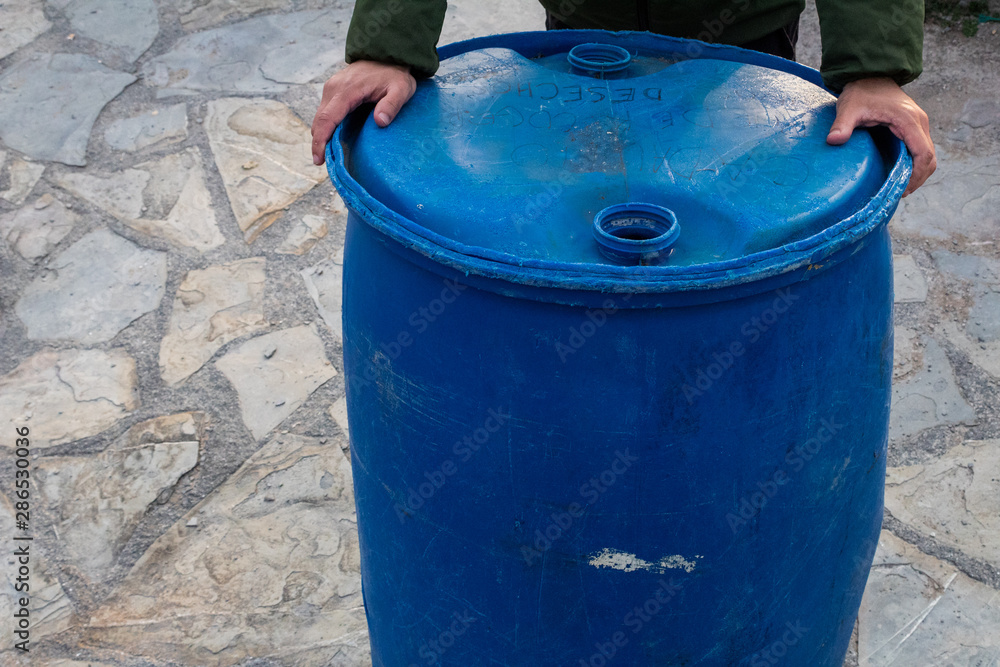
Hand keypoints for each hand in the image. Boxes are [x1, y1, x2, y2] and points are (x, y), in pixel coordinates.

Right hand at [311, 60, 416, 164]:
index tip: (319, 159)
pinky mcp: (333, 90)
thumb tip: (380, 122)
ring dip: (321, 135)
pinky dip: (326, 126)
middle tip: (321, 163)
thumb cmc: (395, 74)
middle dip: (318, 143)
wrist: (386, 54)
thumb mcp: (401, 89)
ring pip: (320, 117)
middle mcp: (333, 88)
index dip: (321, 141)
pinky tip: (332, 138)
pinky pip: (325, 112)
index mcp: (346, 90)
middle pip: (319, 120)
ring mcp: (331, 88)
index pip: (327, 119)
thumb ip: (392, 105)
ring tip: (327, 154)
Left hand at [826, 77, 935, 196]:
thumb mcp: (849, 107)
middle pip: (930, 158)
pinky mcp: (913, 127)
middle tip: (900, 194)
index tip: (903, 190)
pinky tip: (899, 174)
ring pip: (927, 155)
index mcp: (908, 120)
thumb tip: (833, 141)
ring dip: (918, 173)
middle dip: (918, 178)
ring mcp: (918, 124)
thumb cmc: (861, 91)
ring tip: (900, 188)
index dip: (916, 175)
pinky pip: (920, 150)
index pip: (923, 154)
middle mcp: (919, 123)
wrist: (870, 75)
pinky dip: (915, 164)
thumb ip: (842, 124)